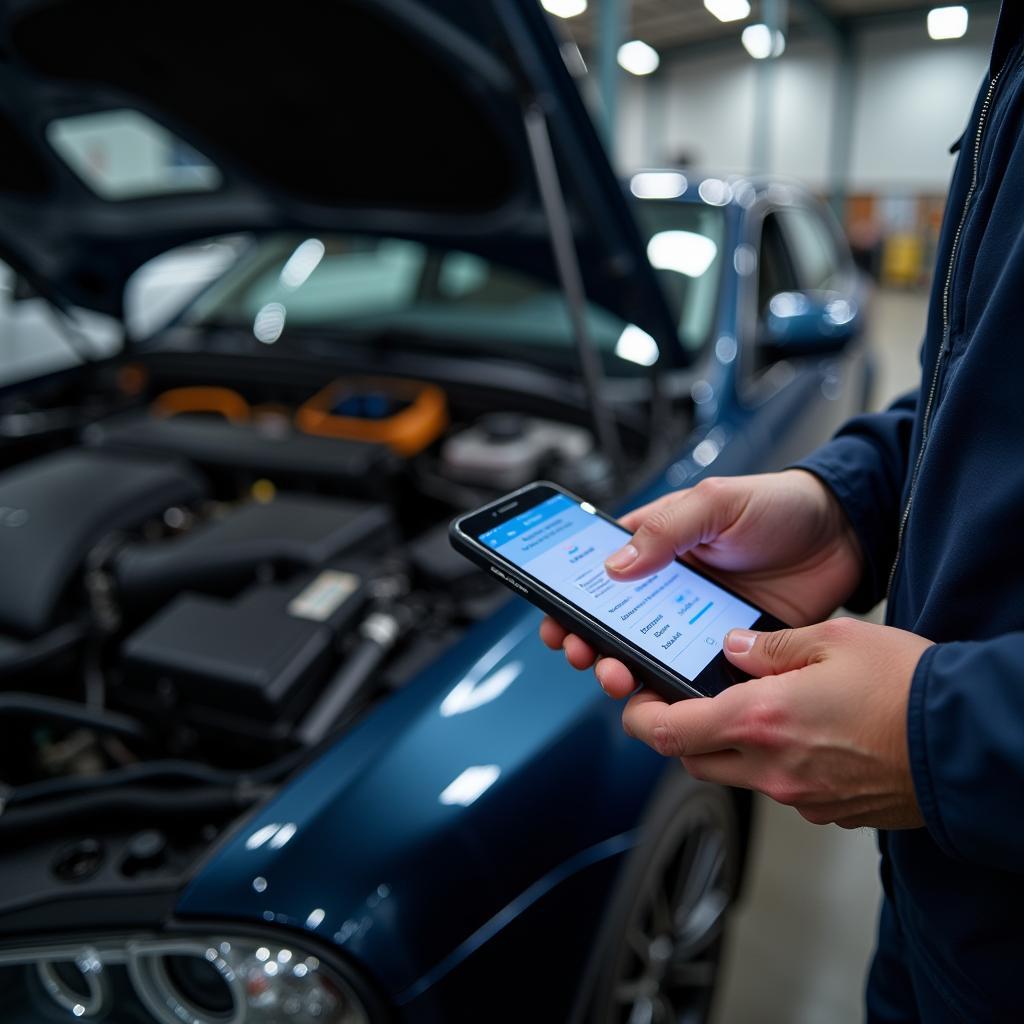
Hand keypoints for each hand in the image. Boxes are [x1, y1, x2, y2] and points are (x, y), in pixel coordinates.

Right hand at [540, 470, 863, 691]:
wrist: (844, 536)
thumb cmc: (779, 505)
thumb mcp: (716, 502)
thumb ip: (665, 530)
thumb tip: (613, 566)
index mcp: (656, 546)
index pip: (597, 575)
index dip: (570, 601)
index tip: (555, 622)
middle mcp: (668, 587)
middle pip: (613, 624)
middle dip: (590, 645)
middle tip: (588, 657)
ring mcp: (695, 621)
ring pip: (647, 655)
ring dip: (625, 671)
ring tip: (621, 680)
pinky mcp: (728, 649)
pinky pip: (693, 675)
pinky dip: (676, 690)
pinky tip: (668, 696)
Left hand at [622, 618, 932, 829]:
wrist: (967, 741)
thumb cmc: (906, 687)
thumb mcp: (834, 639)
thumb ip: (770, 647)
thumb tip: (731, 651)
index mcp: (761, 720)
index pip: (668, 731)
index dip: (639, 717)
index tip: (634, 702)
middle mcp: (772, 768)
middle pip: (692, 759)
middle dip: (678, 733)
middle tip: (686, 701)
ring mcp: (800, 796)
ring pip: (735, 776)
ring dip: (726, 748)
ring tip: (751, 710)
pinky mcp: (828, 811)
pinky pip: (778, 788)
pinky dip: (771, 763)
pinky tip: (799, 734)